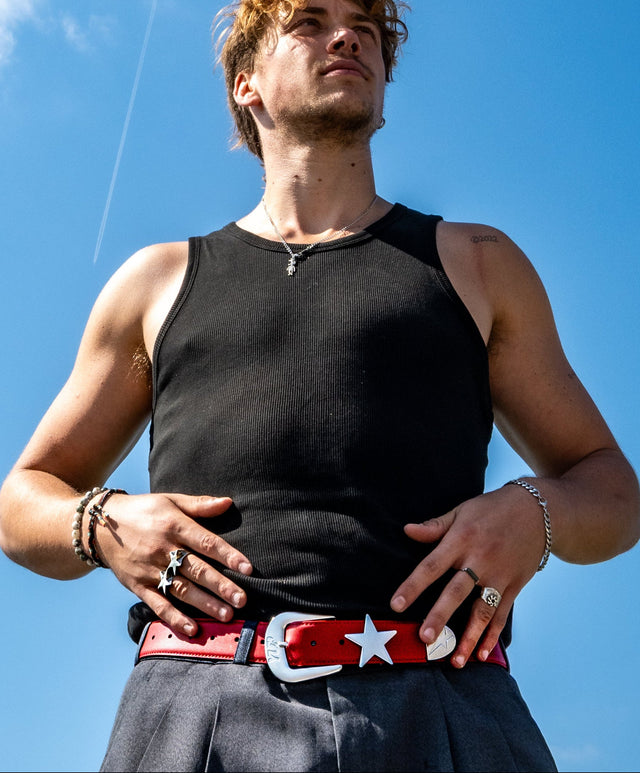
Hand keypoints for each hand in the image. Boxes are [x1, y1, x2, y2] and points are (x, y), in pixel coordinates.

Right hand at [92, 493, 251, 636]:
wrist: (100, 524)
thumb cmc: (143, 510)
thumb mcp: (170, 500)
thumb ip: (200, 505)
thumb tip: (228, 502)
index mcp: (175, 525)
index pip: (206, 542)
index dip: (228, 555)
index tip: (247, 568)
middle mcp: (163, 549)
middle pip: (197, 569)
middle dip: (221, 586)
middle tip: (242, 599)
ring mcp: (149, 569)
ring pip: (181, 589)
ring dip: (205, 604)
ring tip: (226, 615)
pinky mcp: (137, 585)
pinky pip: (158, 604)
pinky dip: (174, 617)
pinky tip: (192, 628)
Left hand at [390, 486, 545, 667]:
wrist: (537, 511)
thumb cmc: (492, 509)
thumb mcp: (461, 511)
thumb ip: (435, 526)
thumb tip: (407, 530)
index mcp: (461, 540)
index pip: (432, 566)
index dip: (413, 586)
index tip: (396, 604)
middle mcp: (480, 560)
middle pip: (456, 592)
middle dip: (440, 616)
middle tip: (425, 638)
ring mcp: (499, 575)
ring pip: (482, 610)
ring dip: (469, 637)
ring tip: (455, 660)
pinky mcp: (514, 586)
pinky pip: (502, 614)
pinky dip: (492, 635)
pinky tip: (482, 654)